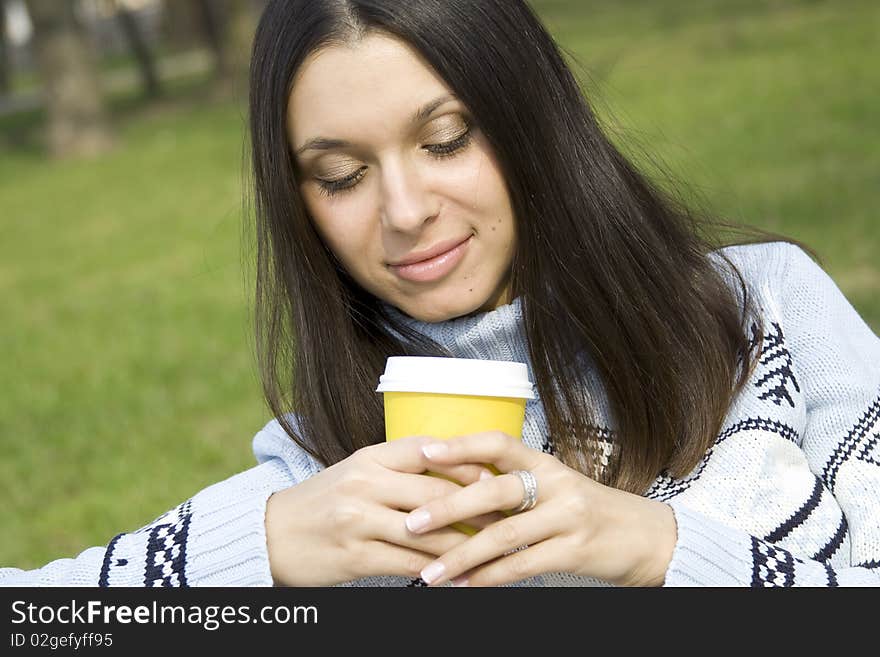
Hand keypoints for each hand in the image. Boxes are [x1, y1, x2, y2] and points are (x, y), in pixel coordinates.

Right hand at [265, 435, 504, 585]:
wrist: (269, 535)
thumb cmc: (321, 502)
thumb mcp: (355, 472)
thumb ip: (397, 468)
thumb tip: (452, 471)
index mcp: (368, 457)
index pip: (426, 450)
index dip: (466, 462)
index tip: (497, 475)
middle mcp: (364, 484)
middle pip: (434, 493)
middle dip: (478, 507)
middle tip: (510, 517)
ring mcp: (358, 521)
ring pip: (427, 534)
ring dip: (466, 545)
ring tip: (494, 551)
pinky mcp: (355, 557)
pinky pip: (409, 565)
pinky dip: (438, 573)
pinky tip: (459, 577)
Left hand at [402, 431, 677, 586]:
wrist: (645, 536)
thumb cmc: (587, 511)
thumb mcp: (553, 488)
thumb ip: (512, 487)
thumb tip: (456, 491)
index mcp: (544, 462)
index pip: (498, 443)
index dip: (461, 445)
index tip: (424, 452)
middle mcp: (555, 483)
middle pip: (495, 490)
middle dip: (449, 507)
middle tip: (411, 522)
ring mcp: (568, 516)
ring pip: (505, 534)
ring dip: (462, 555)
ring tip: (430, 573)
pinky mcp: (575, 550)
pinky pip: (524, 564)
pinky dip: (490, 577)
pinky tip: (466, 586)